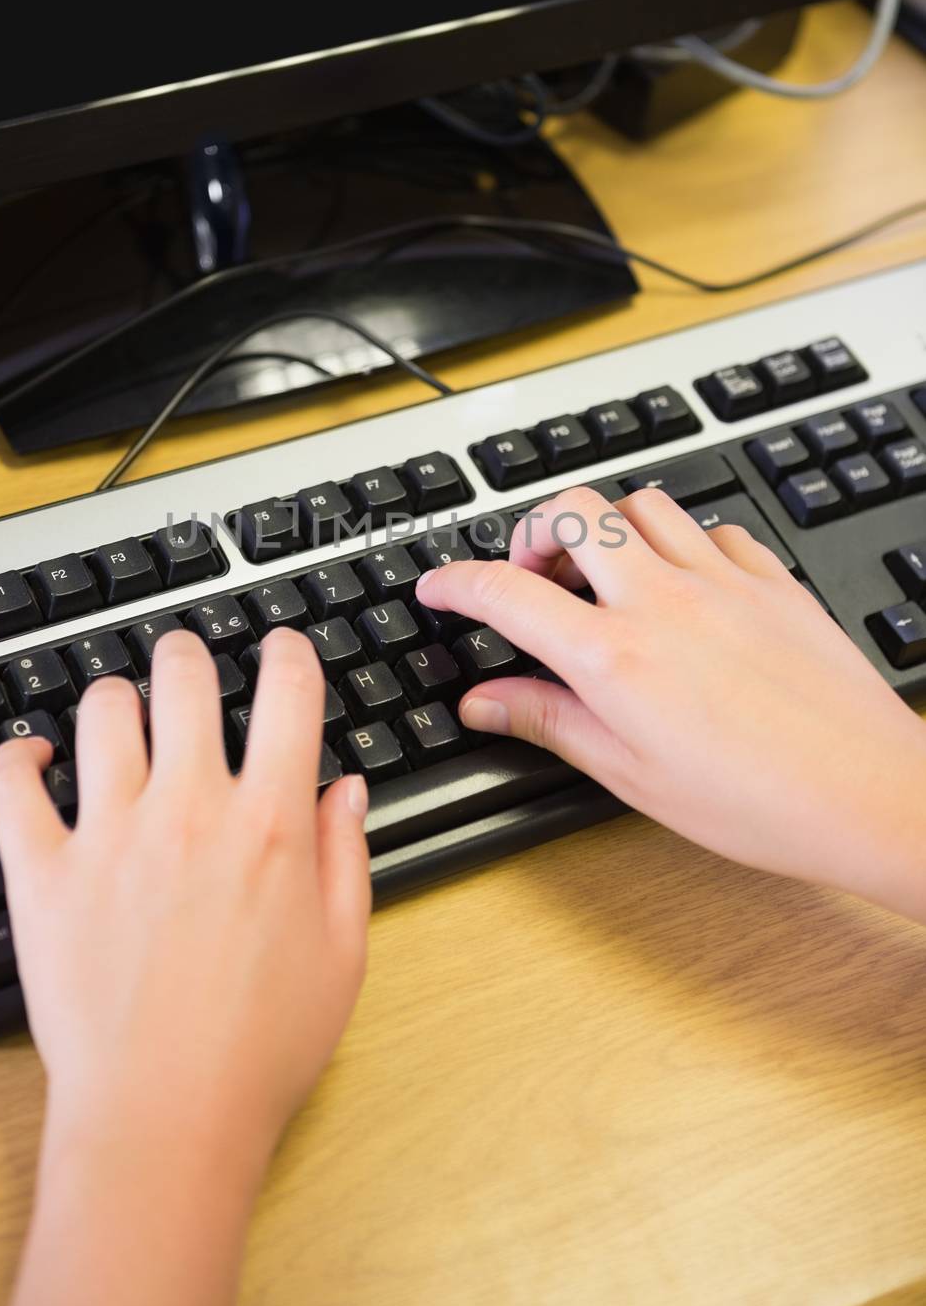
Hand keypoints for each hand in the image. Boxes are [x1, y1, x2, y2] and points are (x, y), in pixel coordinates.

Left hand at [0, 627, 370, 1305]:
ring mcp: (110, 835)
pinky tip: (35, 759)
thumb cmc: (260, 1049)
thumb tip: (346, 787)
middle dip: (190, 656)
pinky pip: (13, 783)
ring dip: (117, 700)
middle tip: (189, 670)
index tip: (282, 651)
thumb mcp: (344, 952)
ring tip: (122, 719)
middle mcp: (190, 810)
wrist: (166, 1121)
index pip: (287, 691)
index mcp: (270, 824)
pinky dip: (18, 757)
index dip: (289, 651)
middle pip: (184, 675)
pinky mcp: (44, 873)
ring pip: (102, 711)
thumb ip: (349, 856)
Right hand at [417, 485, 925, 920]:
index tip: (438, 586)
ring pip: (642, 503)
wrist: (868, 794)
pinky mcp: (772, 580)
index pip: (507, 592)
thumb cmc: (759, 802)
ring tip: (606, 575)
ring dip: (608, 528)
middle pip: (572, 509)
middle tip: (532, 573)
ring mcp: (722, 582)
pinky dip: (682, 543)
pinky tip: (685, 585)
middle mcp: (663, 603)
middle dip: (533, 529)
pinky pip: (713, 528)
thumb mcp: (632, 776)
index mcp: (615, 658)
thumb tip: (485, 702)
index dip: (456, 581)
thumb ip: (550, 723)